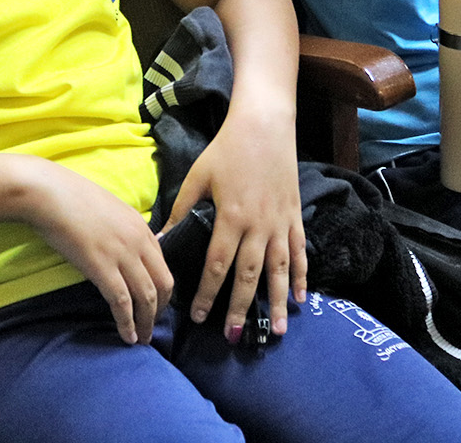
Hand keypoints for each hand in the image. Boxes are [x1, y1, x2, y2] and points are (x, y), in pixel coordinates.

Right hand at [25, 161, 172, 344]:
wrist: (50, 193)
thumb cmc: (72, 198)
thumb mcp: (109, 209)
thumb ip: (123, 228)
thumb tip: (125, 245)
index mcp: (141, 226)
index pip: (163, 264)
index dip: (163, 289)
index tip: (157, 304)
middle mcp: (138, 241)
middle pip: (163, 283)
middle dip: (161, 309)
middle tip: (151, 325)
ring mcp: (122, 254)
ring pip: (146, 297)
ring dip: (146, 322)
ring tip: (142, 339)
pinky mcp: (101, 267)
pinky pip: (122, 302)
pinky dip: (127, 323)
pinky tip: (127, 337)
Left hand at [161, 109, 306, 340]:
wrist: (265, 125)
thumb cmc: (227, 149)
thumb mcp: (198, 177)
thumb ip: (180, 210)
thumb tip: (159, 238)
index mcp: (231, 216)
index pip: (217, 264)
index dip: (207, 292)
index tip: (198, 316)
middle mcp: (258, 224)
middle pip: (249, 275)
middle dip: (240, 308)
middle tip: (233, 336)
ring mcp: (280, 221)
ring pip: (279, 269)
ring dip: (277, 301)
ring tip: (277, 331)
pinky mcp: (295, 215)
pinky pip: (299, 251)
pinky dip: (300, 275)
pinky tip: (300, 297)